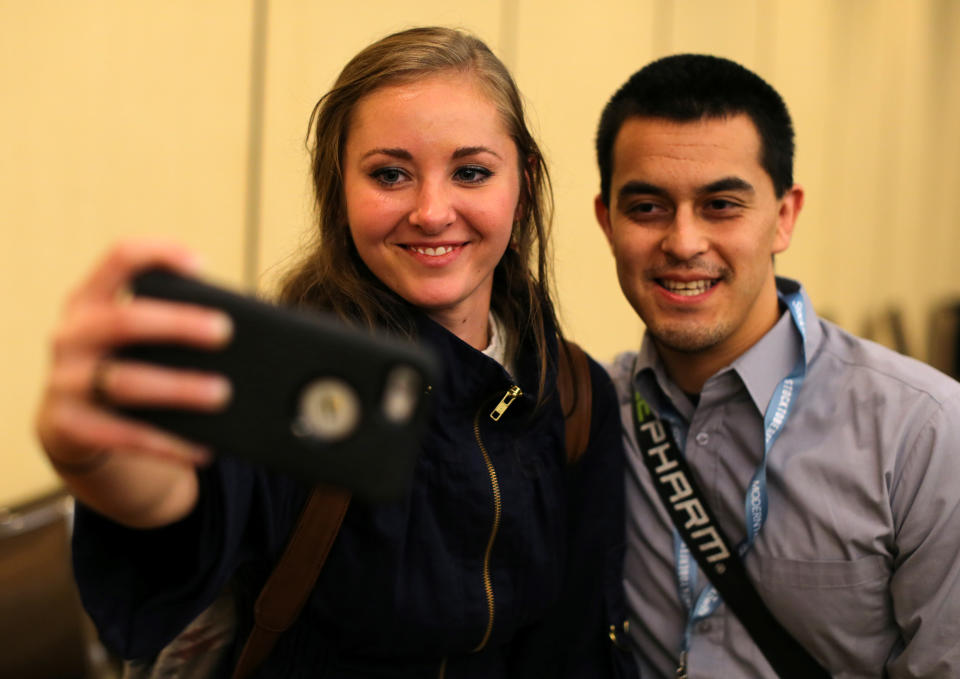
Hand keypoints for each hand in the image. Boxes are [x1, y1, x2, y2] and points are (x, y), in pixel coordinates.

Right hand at [35, 238, 233, 475]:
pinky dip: (167, 442)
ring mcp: (65, 382)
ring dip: (178, 387)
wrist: (72, 424)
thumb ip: (171, 321)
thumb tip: (248, 329)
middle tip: (224, 331)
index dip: (159, 254)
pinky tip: (203, 448)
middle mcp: (71, 335)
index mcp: (89, 299)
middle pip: (124, 321)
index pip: (118, 259)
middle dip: (177, 324)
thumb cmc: (126, 363)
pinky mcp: (69, 427)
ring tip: (221, 393)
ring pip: (126, 382)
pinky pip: (124, 436)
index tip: (201, 264)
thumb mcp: (137, 336)